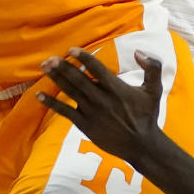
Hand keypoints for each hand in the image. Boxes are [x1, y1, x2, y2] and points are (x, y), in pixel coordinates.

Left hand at [38, 49, 164, 165]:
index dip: (84, 58)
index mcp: (117, 89)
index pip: (97, 69)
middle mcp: (102, 99)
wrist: (141, 144)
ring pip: (70, 92)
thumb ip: (152, 67)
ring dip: (56, 78)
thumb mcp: (155, 90)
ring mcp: (91, 112)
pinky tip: (38, 95)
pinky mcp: (84, 124)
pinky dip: (51, 103)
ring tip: (44, 68)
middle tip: (50, 58)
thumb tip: (139, 52)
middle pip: (79, 79)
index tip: (72, 49)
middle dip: (63, 67)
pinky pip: (65, 112)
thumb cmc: (147, 115)